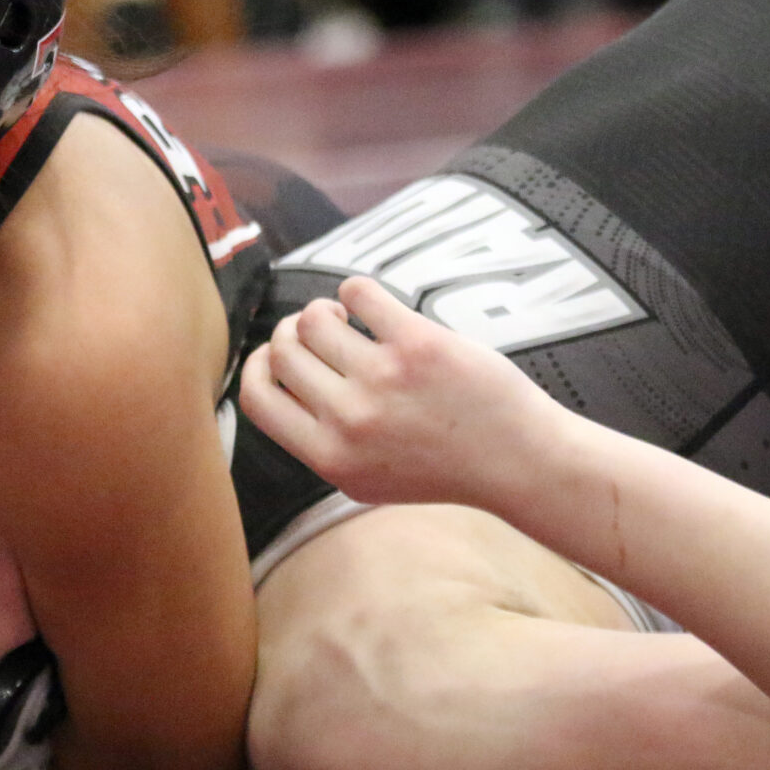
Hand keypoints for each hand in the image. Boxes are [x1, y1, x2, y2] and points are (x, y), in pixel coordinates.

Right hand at [238, 276, 569, 508]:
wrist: (516, 461)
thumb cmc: (442, 467)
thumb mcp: (364, 479)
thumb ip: (319, 441)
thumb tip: (277, 379)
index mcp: (328, 457)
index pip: (256, 399)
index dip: (253, 368)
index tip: (269, 355)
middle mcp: (347, 420)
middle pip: (282, 351)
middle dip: (292, 332)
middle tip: (320, 331)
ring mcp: (381, 380)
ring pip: (313, 319)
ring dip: (322, 309)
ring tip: (345, 317)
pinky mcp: (417, 343)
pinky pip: (359, 292)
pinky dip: (355, 290)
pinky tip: (371, 303)